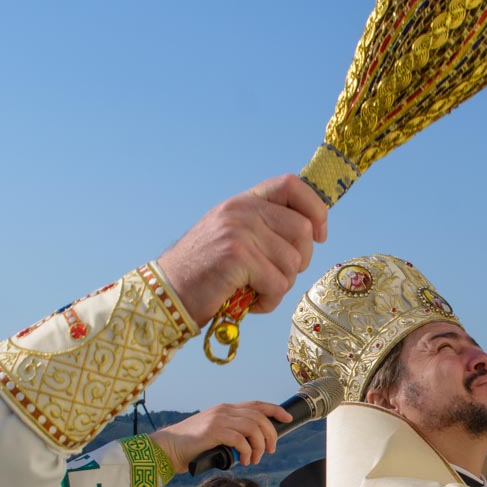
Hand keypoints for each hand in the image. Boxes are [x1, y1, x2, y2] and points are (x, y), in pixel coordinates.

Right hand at [151, 400, 292, 470]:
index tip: (287, 419)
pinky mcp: (213, 431)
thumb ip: (231, 434)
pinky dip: (247, 451)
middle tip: (269, 451)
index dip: (275, 410)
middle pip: (259, 417)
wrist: (167, 448)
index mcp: (225, 409)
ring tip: (254, 459)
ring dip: (259, 445)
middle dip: (270, 434)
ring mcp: (219, 419)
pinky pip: (240, 439)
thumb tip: (250, 447)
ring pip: (253, 427)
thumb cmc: (190, 446)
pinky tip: (243, 460)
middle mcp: (224, 410)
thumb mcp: (214, 435)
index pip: (256, 404)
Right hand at [157, 175, 328, 321]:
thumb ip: (265, 228)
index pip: (292, 185)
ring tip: (256, 291)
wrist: (168, 293)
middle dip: (299, 262)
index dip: (316, 209)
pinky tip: (250, 302)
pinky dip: (269, 301)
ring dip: (280, 286)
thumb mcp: (235, 237)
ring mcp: (239, 230)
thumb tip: (311, 232)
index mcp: (244, 201)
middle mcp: (242, 210)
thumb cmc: (206, 273)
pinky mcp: (237, 256)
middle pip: (303, 230)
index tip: (319, 235)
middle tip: (276, 277)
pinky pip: (278, 283)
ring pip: (293, 262)